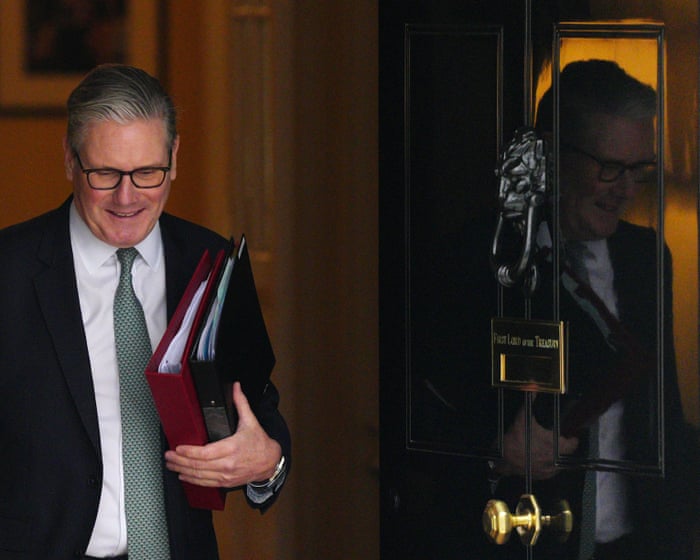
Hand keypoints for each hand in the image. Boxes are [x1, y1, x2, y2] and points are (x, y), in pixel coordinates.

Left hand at [165, 382, 281, 487]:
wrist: (270, 462)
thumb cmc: (259, 443)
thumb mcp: (251, 421)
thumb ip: (241, 403)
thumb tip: (236, 387)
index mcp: (232, 448)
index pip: (205, 453)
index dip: (189, 451)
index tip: (178, 448)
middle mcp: (228, 464)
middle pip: (198, 465)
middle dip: (180, 461)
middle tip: (168, 456)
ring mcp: (226, 475)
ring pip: (199, 476)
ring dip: (182, 470)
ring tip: (171, 465)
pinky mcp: (225, 482)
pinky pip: (205, 483)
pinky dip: (192, 480)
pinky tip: (183, 475)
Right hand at [497, 403, 578, 479]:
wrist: (504, 458)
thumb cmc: (517, 439)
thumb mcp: (523, 418)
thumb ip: (530, 402)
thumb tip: (534, 387)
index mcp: (557, 446)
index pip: (573, 444)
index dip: (573, 438)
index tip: (571, 435)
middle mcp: (557, 460)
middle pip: (566, 453)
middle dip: (562, 446)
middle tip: (556, 439)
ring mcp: (549, 470)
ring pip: (558, 463)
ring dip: (555, 456)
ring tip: (547, 448)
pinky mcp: (542, 476)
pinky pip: (549, 470)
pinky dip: (546, 464)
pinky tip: (539, 457)